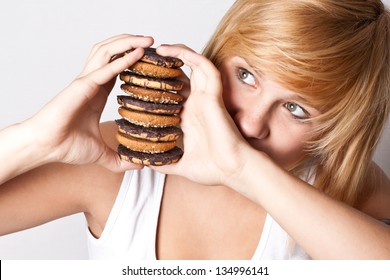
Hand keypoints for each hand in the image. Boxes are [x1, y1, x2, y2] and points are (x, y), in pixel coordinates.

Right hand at [28, 34, 153, 171]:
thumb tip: (139, 165)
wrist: (48, 147)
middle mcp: (93, 82)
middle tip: (155, 42)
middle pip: (114, 52)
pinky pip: (106, 68)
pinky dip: (123, 60)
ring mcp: (87, 81)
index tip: (153, 60)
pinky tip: (138, 53)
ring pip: (108, 51)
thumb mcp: (102, 153)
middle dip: (133, 43)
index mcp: (98, 92)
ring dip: (129, 43)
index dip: (135, 60)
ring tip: (148, 40)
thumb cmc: (67, 146)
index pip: (118, 67)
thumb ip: (120, 159)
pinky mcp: (83, 85)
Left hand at [151, 45, 251, 185]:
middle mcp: (196, 104)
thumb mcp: (179, 165)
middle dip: (165, 63)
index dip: (158, 82)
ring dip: (177, 52)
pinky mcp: (214, 96)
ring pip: (193, 65)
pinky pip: (205, 67)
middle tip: (146, 57)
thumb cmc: (213, 169)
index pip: (172, 92)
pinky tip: (172, 51)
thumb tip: (145, 163)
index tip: (138, 78)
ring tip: (157, 48)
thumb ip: (162, 162)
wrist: (233, 171)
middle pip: (182, 74)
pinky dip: (190, 56)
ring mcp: (205, 98)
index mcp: (188, 117)